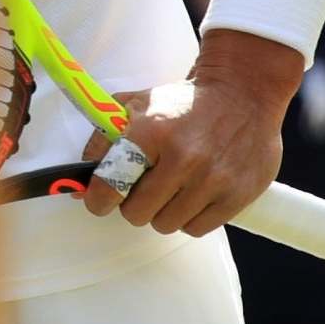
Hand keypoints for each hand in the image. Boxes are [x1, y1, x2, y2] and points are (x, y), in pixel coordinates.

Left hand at [79, 31, 299, 236]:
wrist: (243, 94)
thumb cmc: (183, 103)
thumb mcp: (136, 107)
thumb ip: (103, 141)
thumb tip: (81, 185)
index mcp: (153, 131)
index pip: (112, 183)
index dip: (98, 199)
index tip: (97, 201)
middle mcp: (184, 158)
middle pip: (137, 213)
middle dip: (133, 203)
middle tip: (141, 189)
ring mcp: (213, 179)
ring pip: (166, 224)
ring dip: (162, 212)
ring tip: (170, 189)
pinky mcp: (237, 195)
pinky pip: (196, 228)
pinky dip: (188, 218)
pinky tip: (191, 196)